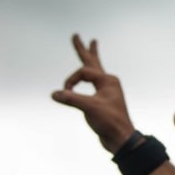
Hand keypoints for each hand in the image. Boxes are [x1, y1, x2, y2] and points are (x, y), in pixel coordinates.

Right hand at [51, 34, 136, 152]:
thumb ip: (71, 99)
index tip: (66, 93)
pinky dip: (88, 76)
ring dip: (91, 57)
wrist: (120, 139)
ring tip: (92, 44)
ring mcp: (106, 90)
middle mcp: (108, 82)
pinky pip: (93, 82)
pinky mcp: (102, 99)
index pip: (82, 73)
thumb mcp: (89, 108)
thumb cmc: (110, 122)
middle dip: (84, 49)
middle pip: (92, 62)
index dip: (71, 82)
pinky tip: (88, 74)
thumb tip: (54, 94)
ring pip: (94, 70)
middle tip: (77, 35)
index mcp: (108, 80)